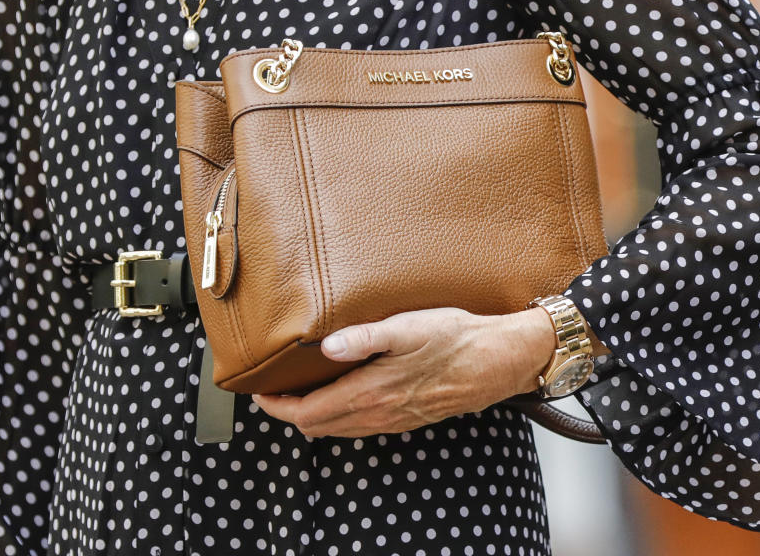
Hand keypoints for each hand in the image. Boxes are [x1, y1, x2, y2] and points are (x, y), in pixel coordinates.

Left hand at [251, 306, 559, 437]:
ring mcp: (393, 422)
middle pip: (318, 427)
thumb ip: (364, 338)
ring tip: (301, 392)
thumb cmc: (455, 339)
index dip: (276, 407)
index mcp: (370, 394)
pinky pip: (361, 428)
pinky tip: (343, 395)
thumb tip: (325, 346)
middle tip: (273, 391)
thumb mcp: (408, 328)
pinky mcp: (407, 419)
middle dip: (289, 412)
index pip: (306, 413)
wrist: (499, 362)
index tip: (260, 392)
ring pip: (339, 430)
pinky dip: (340, 417)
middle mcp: (378, 415)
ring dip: (314, 416)